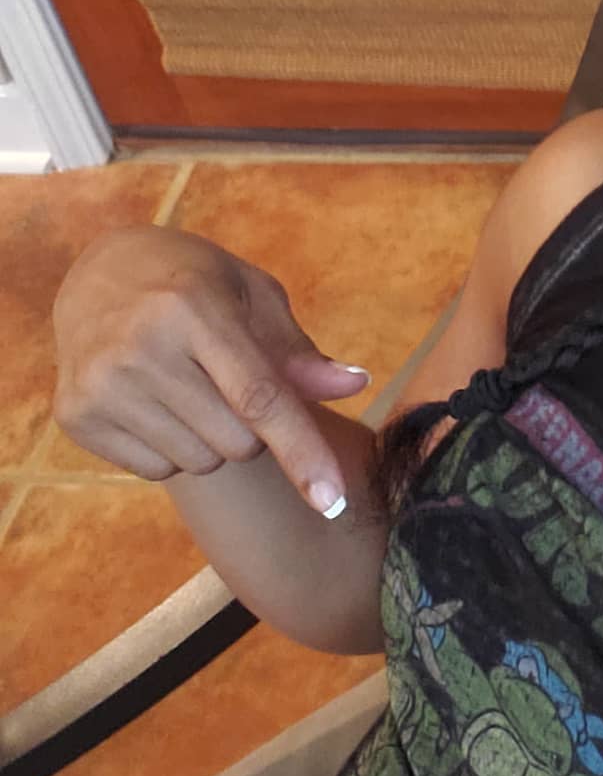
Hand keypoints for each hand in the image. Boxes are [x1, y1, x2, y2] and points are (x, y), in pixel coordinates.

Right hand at [53, 227, 370, 515]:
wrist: (100, 273)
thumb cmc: (196, 284)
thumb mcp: (254, 297)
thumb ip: (299, 352)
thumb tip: (355, 384)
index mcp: (192, 308)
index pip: (260, 398)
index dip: (302, 451)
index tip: (333, 502)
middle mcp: (139, 347)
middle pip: (238, 442)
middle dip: (254, 427)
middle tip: (228, 379)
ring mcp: (100, 385)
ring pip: (202, 463)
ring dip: (214, 439)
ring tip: (189, 385)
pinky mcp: (75, 416)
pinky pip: (159, 471)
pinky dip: (173, 448)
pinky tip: (155, 401)